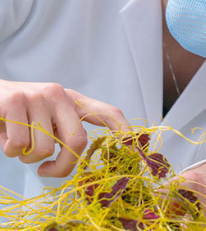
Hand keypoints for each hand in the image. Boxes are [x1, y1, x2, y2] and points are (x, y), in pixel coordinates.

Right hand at [0, 80, 129, 177]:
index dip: (123, 129)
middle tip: (46, 171)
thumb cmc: (22, 114)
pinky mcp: (14, 101)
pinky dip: (10, 151)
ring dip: (28, 157)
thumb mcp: (49, 118)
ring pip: (44, 149)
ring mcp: (38, 96)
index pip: (107, 112)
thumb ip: (66, 131)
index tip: (132, 147)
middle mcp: (59, 95)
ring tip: (19, 141)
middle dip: (62, 166)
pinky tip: (5, 134)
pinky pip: (19, 146)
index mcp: (72, 100)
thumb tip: (79, 157)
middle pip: (78, 141)